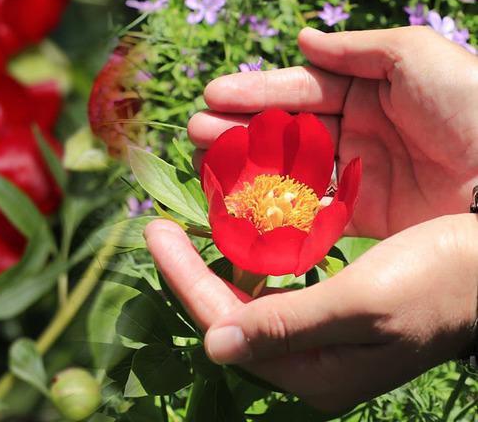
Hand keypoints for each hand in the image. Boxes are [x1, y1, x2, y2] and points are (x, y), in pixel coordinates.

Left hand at [145, 215, 477, 411]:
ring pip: (247, 302)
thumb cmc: (441, 282)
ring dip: (216, 265)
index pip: (224, 325)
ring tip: (190, 227)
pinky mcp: (333, 317)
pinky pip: (274, 291)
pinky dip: (251, 262)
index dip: (183, 278)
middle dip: (189, 271)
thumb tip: (214, 345)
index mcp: (315, 370)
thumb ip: (288, 325)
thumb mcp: (364, 304)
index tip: (154, 230)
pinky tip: (240, 235)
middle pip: (228, 316)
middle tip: (159, 226)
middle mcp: (311, 362)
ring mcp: (322, 341)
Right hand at [189, 26, 477, 238]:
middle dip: (241, 128)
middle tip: (196, 131)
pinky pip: (312, 209)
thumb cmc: (470, 106)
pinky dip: (276, 205)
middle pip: (289, 130)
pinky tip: (242, 200)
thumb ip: (355, 49)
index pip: (303, 90)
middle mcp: (362, 132)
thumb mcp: (415, 55)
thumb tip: (303, 40)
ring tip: (206, 162)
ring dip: (248, 165)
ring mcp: (362, 175)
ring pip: (292, 169)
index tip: (214, 95)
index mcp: (373, 91)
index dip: (258, 92)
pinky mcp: (366, 217)